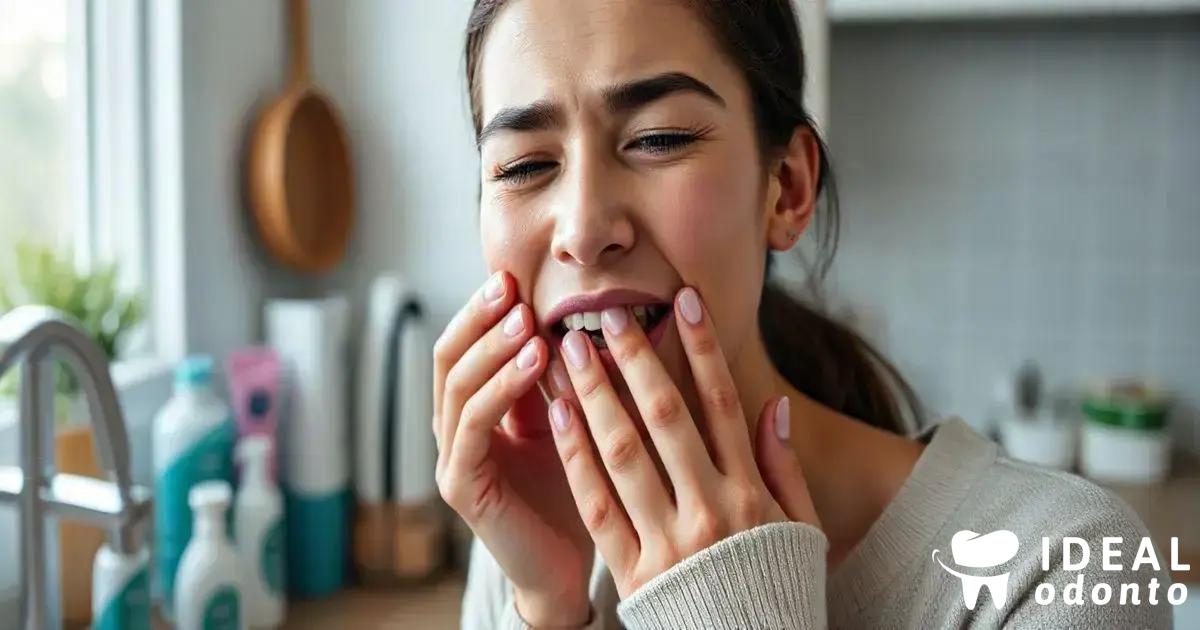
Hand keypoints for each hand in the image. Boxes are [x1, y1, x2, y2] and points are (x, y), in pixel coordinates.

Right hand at [433, 271, 592, 625]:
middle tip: (509, 285)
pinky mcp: (461, 485)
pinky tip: (537, 359)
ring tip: (526, 317)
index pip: (463, 345)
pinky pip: (475, 424)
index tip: (514, 275)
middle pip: (447, 356)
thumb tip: (584, 311)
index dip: (482, 309)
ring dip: (493, 346)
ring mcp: (451, 458)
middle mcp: (452, 430)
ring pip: (457, 385)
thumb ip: (561, 374)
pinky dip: (504, 386)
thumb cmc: (573, 490)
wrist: (566, 565)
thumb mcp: (567, 419)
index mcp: (473, 410)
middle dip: (478, 316)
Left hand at [547, 286, 819, 597]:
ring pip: (623, 452)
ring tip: (569, 351)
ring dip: (594, 394)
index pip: (721, 403)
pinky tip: (558, 414)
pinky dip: (575, 455)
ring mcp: (667, 541)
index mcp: (751, 495)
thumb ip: (784, 467)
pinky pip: (596, 503)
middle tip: (608, 313)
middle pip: (665, 417)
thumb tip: (773, 406)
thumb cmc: (776, 588)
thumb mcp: (801, 529)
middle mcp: (709, 510)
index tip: (683, 300)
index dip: (702, 347)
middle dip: (634, 358)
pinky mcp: (631, 570)